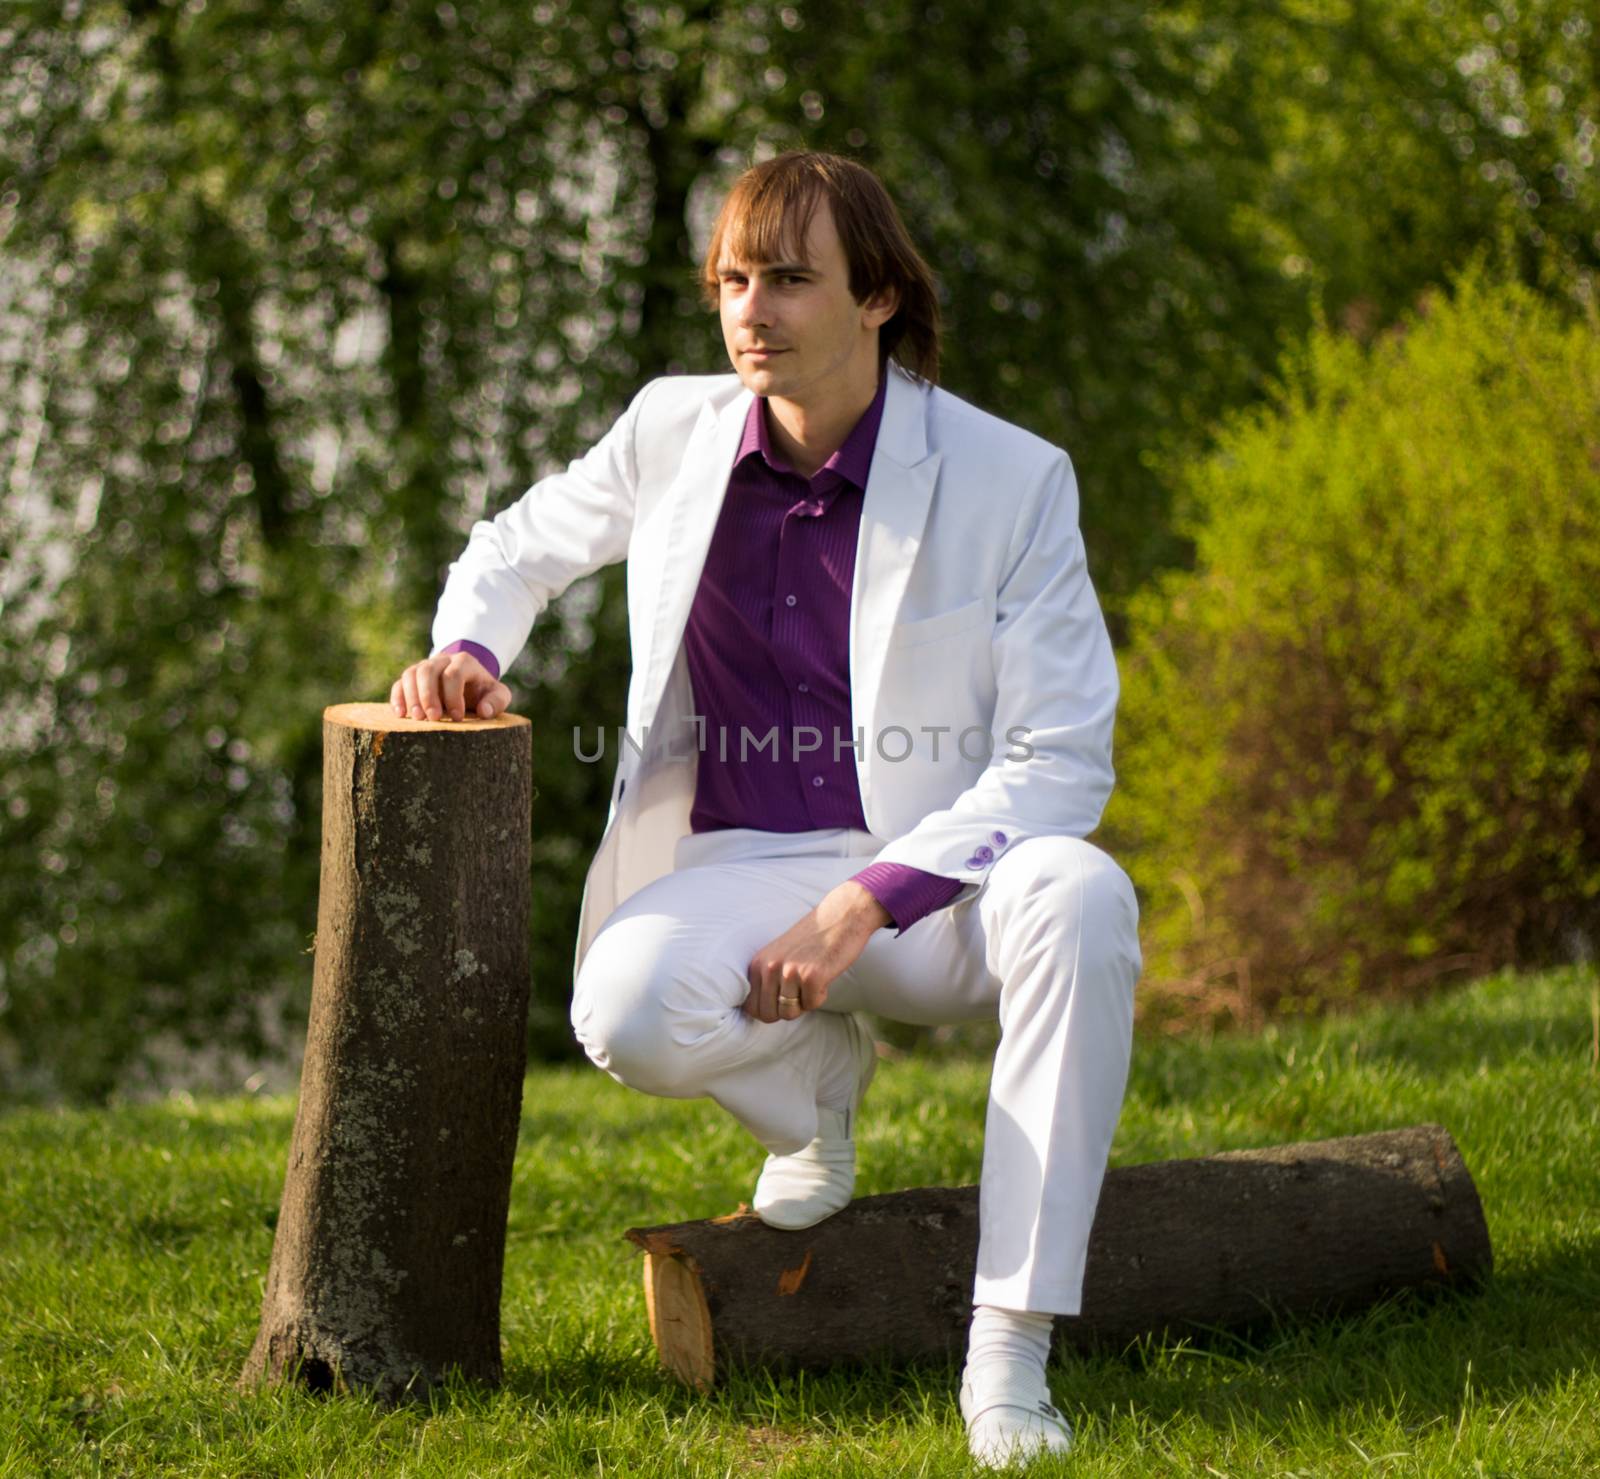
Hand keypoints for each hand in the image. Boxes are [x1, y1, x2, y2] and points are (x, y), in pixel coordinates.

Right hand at [390, 652, 511, 721]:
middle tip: (432, 718)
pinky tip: (400, 714)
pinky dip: (398, 697)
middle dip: (428, 695)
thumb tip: (484, 712)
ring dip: (411, 696)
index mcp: (464, 662)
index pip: (454, 674)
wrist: (470, 680)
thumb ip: (497, 701)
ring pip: (411, 674)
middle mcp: (442, 660)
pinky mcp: (412, 678)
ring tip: (417, 718)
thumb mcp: (498, 694)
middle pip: (428, 671)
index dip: (453, 696)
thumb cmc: (484, 691)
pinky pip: (399, 683)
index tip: (457, 717)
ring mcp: (425, 666)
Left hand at [743, 881, 892, 1022]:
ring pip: (789, 1013)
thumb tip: (760, 1014)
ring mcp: (789, 972)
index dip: (769, 1010)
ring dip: (804, 1002)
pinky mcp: (811, 976)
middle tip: (800, 991)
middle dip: (786, 1010)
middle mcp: (769, 967)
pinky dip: (821, 995)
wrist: (842, 916)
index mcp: (758, 963)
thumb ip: (767, 979)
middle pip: (768, 1015)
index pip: (750, 1008)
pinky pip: (812, 1005)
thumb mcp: (779, 955)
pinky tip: (824, 974)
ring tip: (812, 980)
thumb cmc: (812, 938)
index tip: (784, 999)